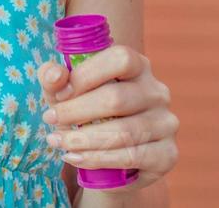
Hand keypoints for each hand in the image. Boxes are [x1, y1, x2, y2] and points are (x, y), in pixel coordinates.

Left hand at [37, 47, 178, 188]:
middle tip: (50, 119)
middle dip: (76, 111)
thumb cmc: (83, 110)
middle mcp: (157, 92)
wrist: (108, 152)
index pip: (120, 60)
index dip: (86, 75)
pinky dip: (98, 158)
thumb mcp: (63, 91)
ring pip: (124, 131)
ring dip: (84, 139)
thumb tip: (55, 75)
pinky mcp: (168, 154)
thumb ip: (53, 77)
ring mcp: (166, 123)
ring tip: (58, 141)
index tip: (59, 94)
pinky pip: (132, 156)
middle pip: (116, 98)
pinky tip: (76, 158)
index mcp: (137, 65)